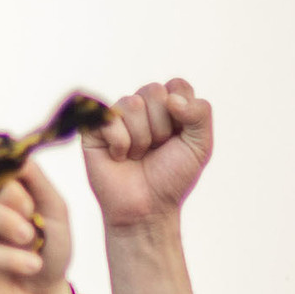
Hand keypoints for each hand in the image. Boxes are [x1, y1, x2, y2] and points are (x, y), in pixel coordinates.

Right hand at [0, 160, 74, 293]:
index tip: (3, 152)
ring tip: (31, 238)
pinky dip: (10, 257)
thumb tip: (19, 157)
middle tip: (32, 215)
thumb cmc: (47, 252)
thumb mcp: (54, 211)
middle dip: (9, 193)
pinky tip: (31, 264)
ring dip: (5, 220)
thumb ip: (37, 183)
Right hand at [82, 79, 213, 234]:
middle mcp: (141, 107)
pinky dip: (120, 143)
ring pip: (132, 103)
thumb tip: (171, 99)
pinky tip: (119, 157)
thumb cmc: (171, 178)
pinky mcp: (93, 130)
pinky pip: (109, 119)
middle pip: (153, 91)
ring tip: (137, 155)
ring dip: (140, 138)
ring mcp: (116, 117)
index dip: (181, 111)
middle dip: (160, 126)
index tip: (178, 137)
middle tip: (156, 149)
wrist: (146, 208)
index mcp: (167, 106)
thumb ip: (200, 113)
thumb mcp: (200, 145)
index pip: (176, 85)